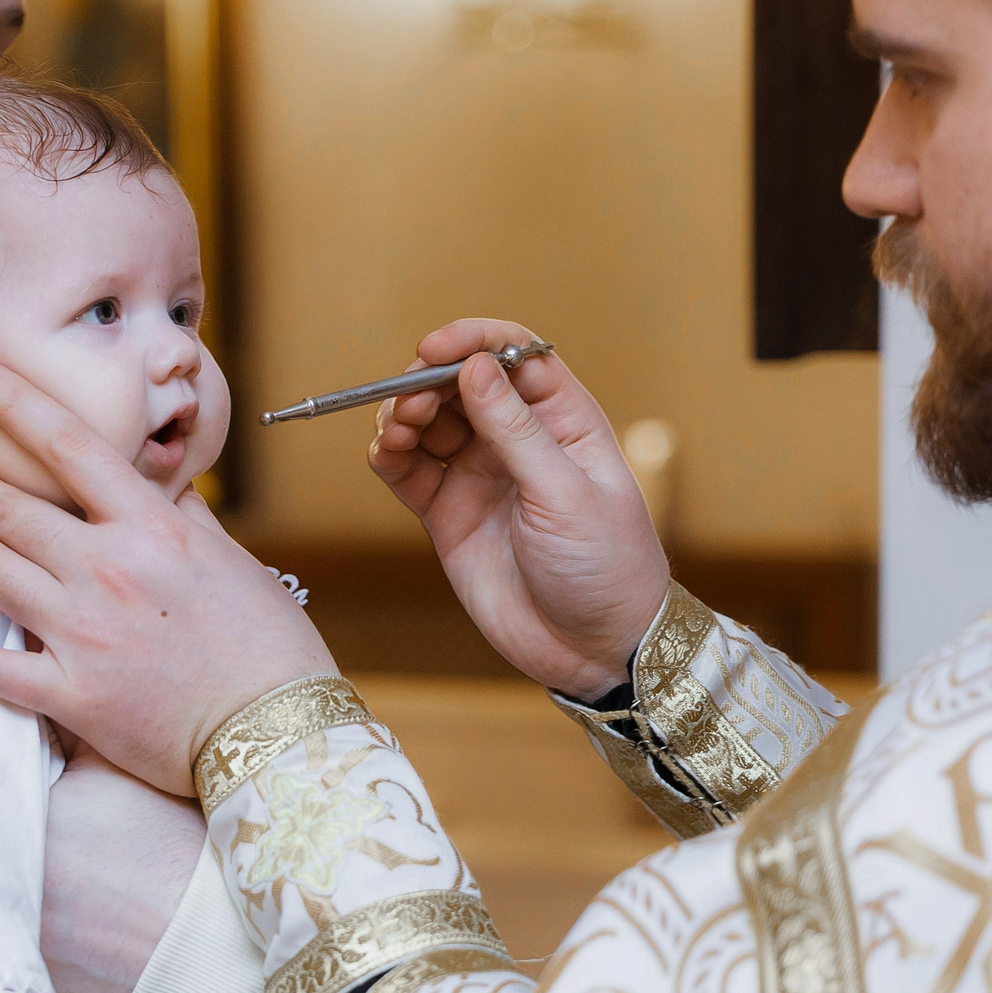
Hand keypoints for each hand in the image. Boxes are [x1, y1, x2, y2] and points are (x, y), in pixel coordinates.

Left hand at [0, 360, 335, 795]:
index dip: (14, 402)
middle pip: (10, 507)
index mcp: (153, 528)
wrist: (278, 735)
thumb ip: (182, 519)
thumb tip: (156, 484)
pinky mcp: (69, 694)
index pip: (70, 445)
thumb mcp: (232, 561)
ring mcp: (83, 632)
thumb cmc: (267, 646)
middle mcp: (108, 569)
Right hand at [370, 320, 670, 699]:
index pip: (513, 356)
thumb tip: (475, 367)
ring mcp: (480, 476)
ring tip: (397, 431)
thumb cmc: (606, 567)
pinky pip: (409, 471)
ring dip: (404, 416)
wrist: (595, 650)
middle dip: (427, 381)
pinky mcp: (449, 514)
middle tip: (410, 402)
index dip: (473, 342)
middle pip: (460, 384)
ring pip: (428, 423)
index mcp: (562, 420)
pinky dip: (390, 455)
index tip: (436, 349)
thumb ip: (514, 432)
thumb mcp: (564, 494)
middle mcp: (517, 440)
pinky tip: (385, 453)